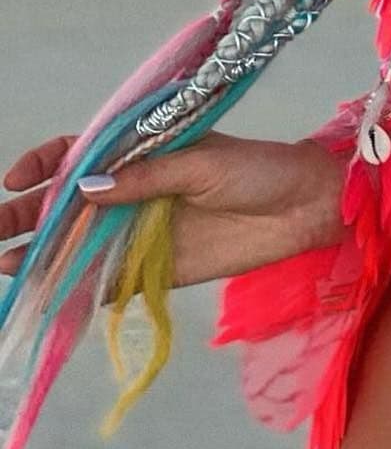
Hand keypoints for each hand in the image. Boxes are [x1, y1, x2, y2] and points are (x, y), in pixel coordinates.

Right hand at [0, 131, 347, 291]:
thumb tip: (85, 189)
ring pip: (80, 243)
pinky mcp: (157, 268)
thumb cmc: (259, 171)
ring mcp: (142, 230)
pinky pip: (107, 280)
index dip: (44, 164)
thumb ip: (146, 177)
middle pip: (68, 202)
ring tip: (5, 266)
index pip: (79, 152)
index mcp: (144, 151)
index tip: (17, 178)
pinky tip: (45, 297)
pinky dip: (77, 290)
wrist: (304, 208)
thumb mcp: (203, 163)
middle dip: (26, 215)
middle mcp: (135, 190)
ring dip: (42, 255)